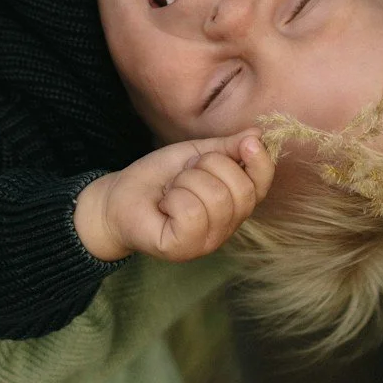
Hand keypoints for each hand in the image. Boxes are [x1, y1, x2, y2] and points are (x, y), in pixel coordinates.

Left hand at [74, 133, 273, 263]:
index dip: (261, 161)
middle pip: (241, 190)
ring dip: (187, 181)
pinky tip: (164, 204)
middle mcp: (226, 227)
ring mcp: (206, 242)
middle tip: (186, 172)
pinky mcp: (182, 248)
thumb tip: (258, 133)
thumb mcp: (197, 153)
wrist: (119, 196)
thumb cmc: (159, 178)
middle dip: (210, 166)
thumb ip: (228, 147)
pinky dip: (174, 198)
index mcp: (233, 204)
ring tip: (173, 189)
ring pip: (216, 198)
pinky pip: (192, 212)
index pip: (262, 185)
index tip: (247, 142)